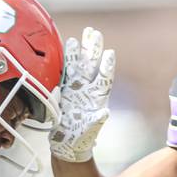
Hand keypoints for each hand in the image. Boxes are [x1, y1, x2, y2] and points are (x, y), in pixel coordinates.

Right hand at [50, 27, 114, 161]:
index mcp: (97, 99)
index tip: (110, 53)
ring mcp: (77, 88)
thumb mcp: (90, 132)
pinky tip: (69, 44)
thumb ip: (97, 122)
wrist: (67, 144)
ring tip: (85, 34)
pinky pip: (67, 70)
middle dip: (94, 50)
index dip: (107, 67)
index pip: (104, 79)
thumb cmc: (81, 139)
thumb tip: (105, 113)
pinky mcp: (66, 90)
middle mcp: (88, 90)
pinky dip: (67, 58)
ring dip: (82, 50)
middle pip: (92, 66)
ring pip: (80, 65)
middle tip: (95, 32)